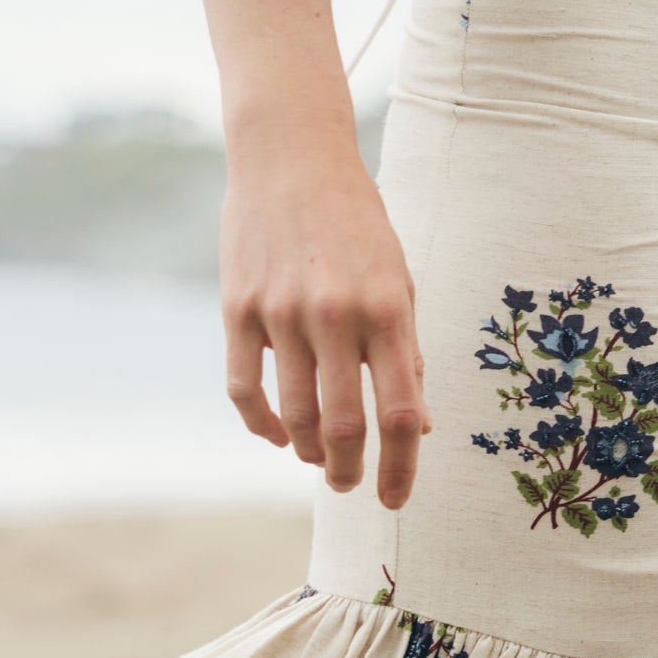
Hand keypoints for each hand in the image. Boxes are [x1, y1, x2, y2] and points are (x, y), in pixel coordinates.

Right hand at [219, 136, 434, 508]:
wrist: (293, 158)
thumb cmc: (358, 224)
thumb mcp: (398, 278)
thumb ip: (407, 350)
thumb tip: (420, 426)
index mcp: (387, 306)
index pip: (402, 411)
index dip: (402, 467)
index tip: (395, 499)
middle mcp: (336, 313)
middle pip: (346, 426)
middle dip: (350, 472)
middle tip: (350, 484)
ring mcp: (281, 312)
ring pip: (294, 417)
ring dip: (309, 453)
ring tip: (320, 459)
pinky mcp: (238, 310)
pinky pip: (244, 391)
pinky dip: (262, 426)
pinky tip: (279, 436)